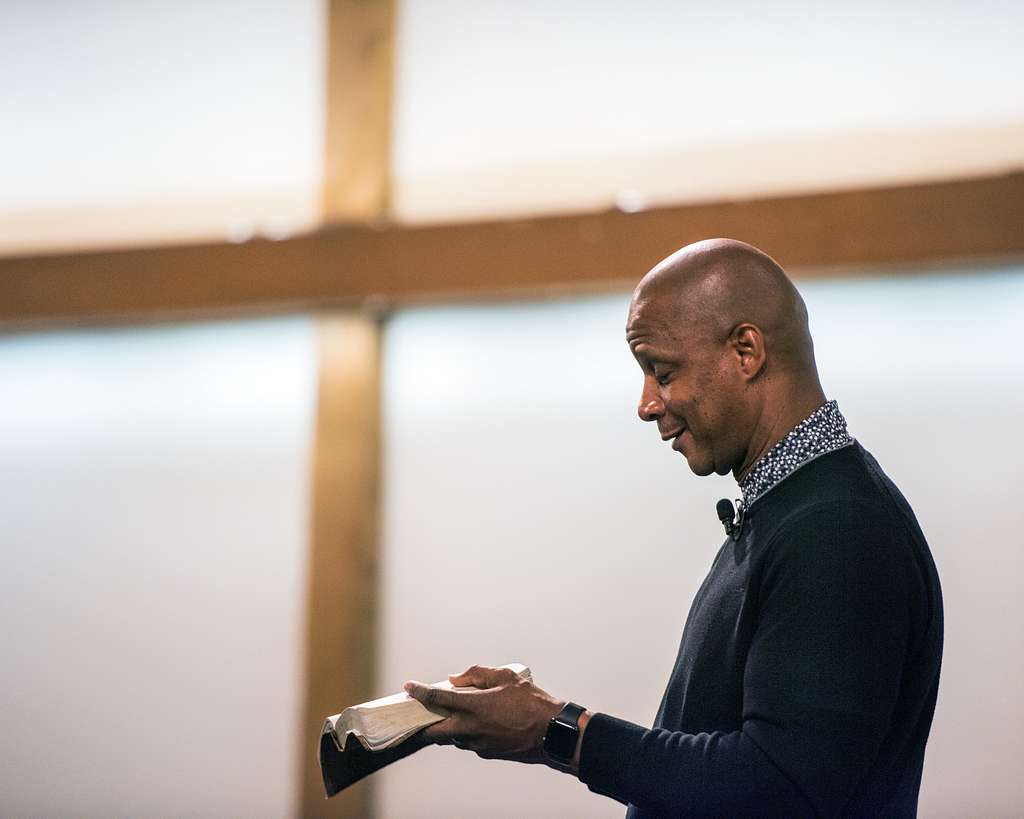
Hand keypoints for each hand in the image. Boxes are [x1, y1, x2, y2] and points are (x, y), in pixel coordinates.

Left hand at [403, 664, 563, 764]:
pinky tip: (472, 723)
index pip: (437, 699)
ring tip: (448, 715)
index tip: (409, 687)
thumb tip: (455, 678)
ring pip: (451, 738)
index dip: (419, 692)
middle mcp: (471, 728)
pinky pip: (468, 743)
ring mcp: (478, 744)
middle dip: (422, 725)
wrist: (551, 732)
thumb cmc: (532, 702)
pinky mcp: (487, 753)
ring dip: (446, 728)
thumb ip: (477, 674)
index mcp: (474, 706)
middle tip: (417, 715)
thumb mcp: (506, 676)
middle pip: (434, 731)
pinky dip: (464, 733)